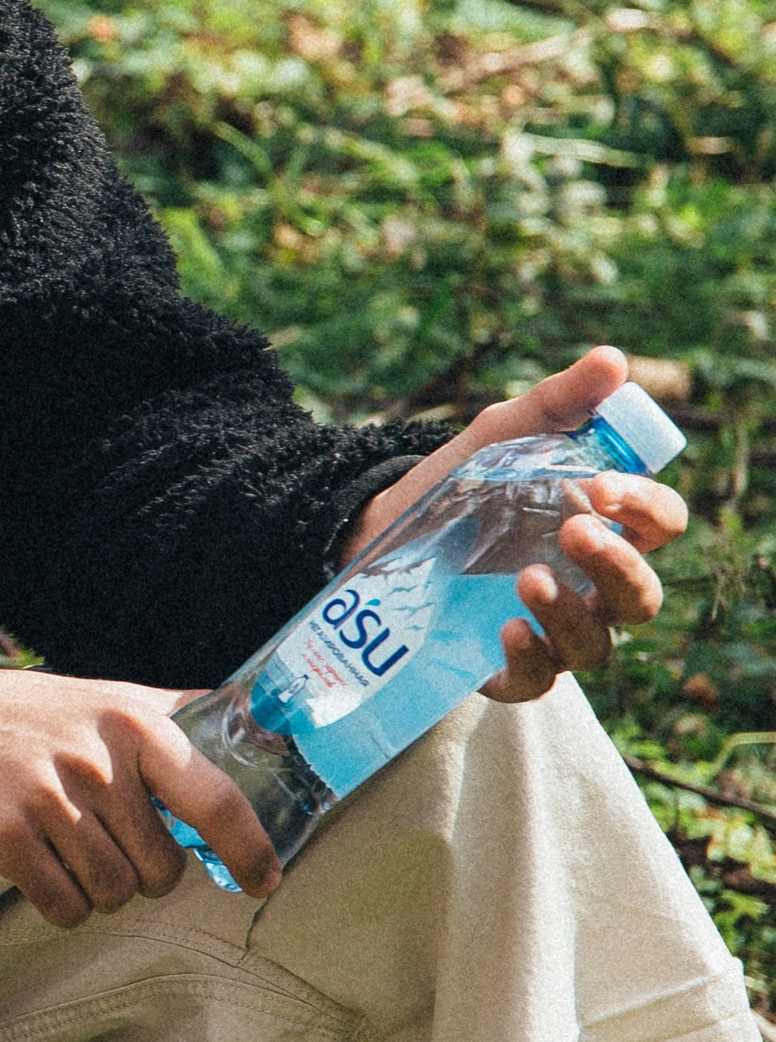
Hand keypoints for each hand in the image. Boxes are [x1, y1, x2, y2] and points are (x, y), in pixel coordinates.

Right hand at [0, 661, 281, 926]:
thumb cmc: (27, 715)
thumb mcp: (105, 698)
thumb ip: (175, 718)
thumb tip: (262, 733)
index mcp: (133, 722)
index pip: (216, 797)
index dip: (250, 848)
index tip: (266, 879)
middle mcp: (96, 760)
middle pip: (162, 869)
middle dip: (145, 873)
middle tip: (114, 845)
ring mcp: (48, 800)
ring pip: (114, 894)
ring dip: (100, 890)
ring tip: (72, 852)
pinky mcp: (5, 837)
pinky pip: (65, 908)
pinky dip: (62, 904)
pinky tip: (43, 870)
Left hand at [341, 343, 684, 702]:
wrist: (381, 527)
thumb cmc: (466, 482)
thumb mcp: (506, 434)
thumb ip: (560, 403)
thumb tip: (613, 360)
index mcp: (607, 528)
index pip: (661, 525)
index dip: (645, 507)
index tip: (603, 484)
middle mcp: (592, 587)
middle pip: (641, 596)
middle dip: (617, 566)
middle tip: (575, 529)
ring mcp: (555, 631)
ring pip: (597, 645)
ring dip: (570, 614)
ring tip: (527, 576)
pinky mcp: (507, 666)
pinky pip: (538, 680)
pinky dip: (530, 660)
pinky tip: (508, 629)